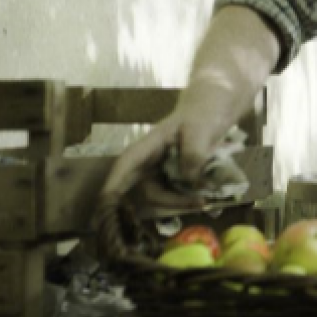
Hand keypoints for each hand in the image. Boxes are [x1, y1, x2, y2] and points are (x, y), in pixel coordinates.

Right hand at [100, 105, 225, 212]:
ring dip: (180, 201)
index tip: (105, 199)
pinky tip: (202, 198)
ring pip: (162, 194)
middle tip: (197, 204)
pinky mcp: (172, 177)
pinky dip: (186, 198)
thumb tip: (189, 180)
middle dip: (166, 201)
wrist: (211, 112)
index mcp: (151, 144)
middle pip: (147, 187)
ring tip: (203, 200)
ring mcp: (161, 170)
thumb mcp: (201, 130)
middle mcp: (151, 160)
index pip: (128, 162)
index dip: (115, 181)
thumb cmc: (201, 115)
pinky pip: (175, 193)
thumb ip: (194, 153)